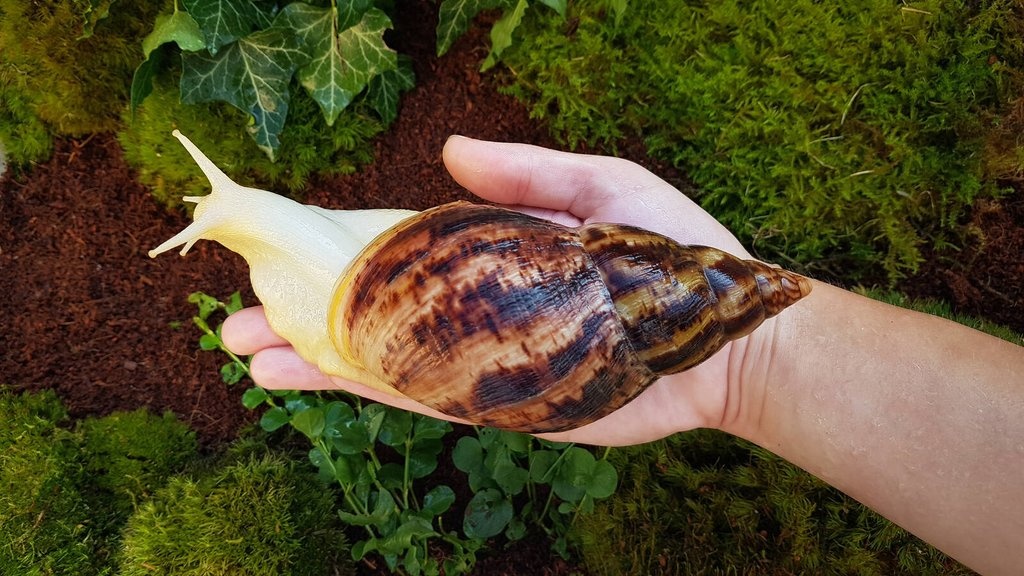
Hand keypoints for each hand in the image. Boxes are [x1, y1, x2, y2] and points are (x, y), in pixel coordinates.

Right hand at [223, 136, 767, 445]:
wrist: (720, 340)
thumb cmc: (669, 254)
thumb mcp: (603, 185)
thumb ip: (528, 172)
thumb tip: (446, 150)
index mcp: (485, 250)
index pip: (390, 248)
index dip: (326, 249)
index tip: (269, 247)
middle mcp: (470, 306)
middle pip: (368, 310)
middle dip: (299, 315)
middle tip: (233, 323)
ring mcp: (478, 357)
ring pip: (381, 360)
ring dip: (314, 360)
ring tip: (250, 361)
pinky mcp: (499, 403)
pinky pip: (424, 399)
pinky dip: (369, 393)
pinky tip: (316, 384)